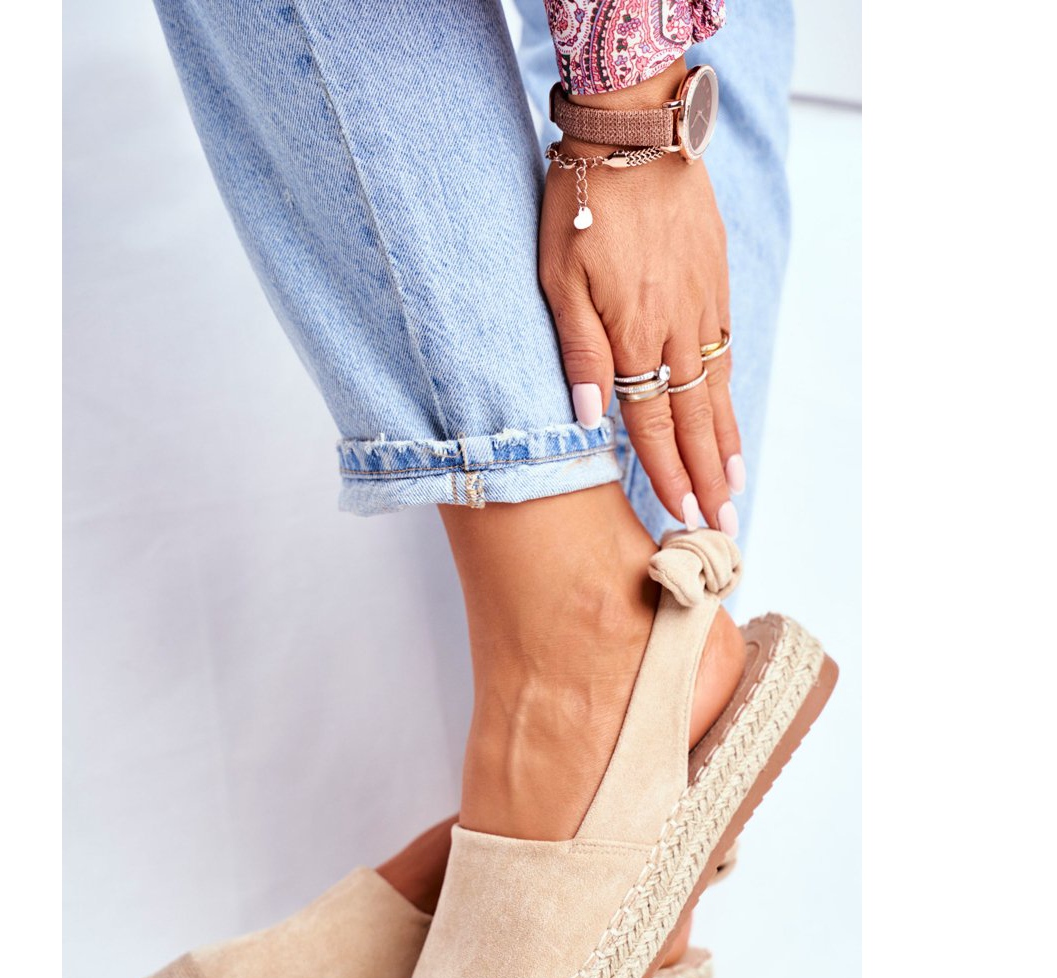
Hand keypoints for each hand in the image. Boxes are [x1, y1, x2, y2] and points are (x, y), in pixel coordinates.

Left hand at [538, 63, 742, 534]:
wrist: (636, 132)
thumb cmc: (583, 205)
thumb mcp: (559, 279)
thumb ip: (578, 352)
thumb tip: (590, 418)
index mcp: (633, 335)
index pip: (651, 424)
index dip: (667, 475)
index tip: (682, 518)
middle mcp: (675, 330)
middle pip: (694, 421)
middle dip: (707, 479)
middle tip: (722, 527)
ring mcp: (702, 308)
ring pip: (716, 392)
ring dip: (726, 446)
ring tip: (735, 488)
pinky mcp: (716, 284)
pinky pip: (724, 354)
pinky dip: (728, 396)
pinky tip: (729, 418)